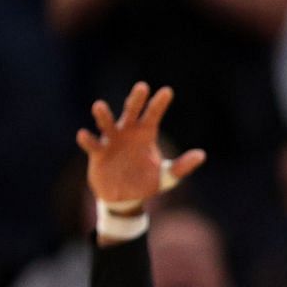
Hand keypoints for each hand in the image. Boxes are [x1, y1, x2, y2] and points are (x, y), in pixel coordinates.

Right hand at [75, 81, 205, 207]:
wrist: (126, 198)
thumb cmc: (145, 182)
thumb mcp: (167, 176)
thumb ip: (182, 166)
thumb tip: (201, 155)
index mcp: (145, 135)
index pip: (153, 116)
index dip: (159, 104)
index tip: (168, 92)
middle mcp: (127, 133)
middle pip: (131, 112)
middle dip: (136, 100)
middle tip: (142, 87)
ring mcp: (111, 141)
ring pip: (106, 123)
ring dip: (102, 115)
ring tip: (99, 106)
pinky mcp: (98, 153)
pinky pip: (92, 144)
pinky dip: (88, 139)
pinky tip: (84, 134)